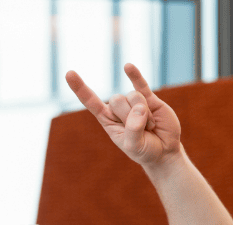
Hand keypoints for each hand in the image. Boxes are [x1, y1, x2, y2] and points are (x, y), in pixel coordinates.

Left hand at [66, 63, 181, 168]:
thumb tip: (139, 108)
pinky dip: (135, 75)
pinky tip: (127, 66)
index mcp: (107, 119)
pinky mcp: (150, 98)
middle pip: (117, 99)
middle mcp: (118, 108)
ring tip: (150, 126)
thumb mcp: (134, 146)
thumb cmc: (144, 150)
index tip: (69, 73)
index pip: (91, 101)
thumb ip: (134, 130)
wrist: (164, 150)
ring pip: (133, 96)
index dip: (80, 88)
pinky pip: (141, 84)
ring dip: (145, 115)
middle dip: (129, 115)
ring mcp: (133, 102)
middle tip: (142, 130)